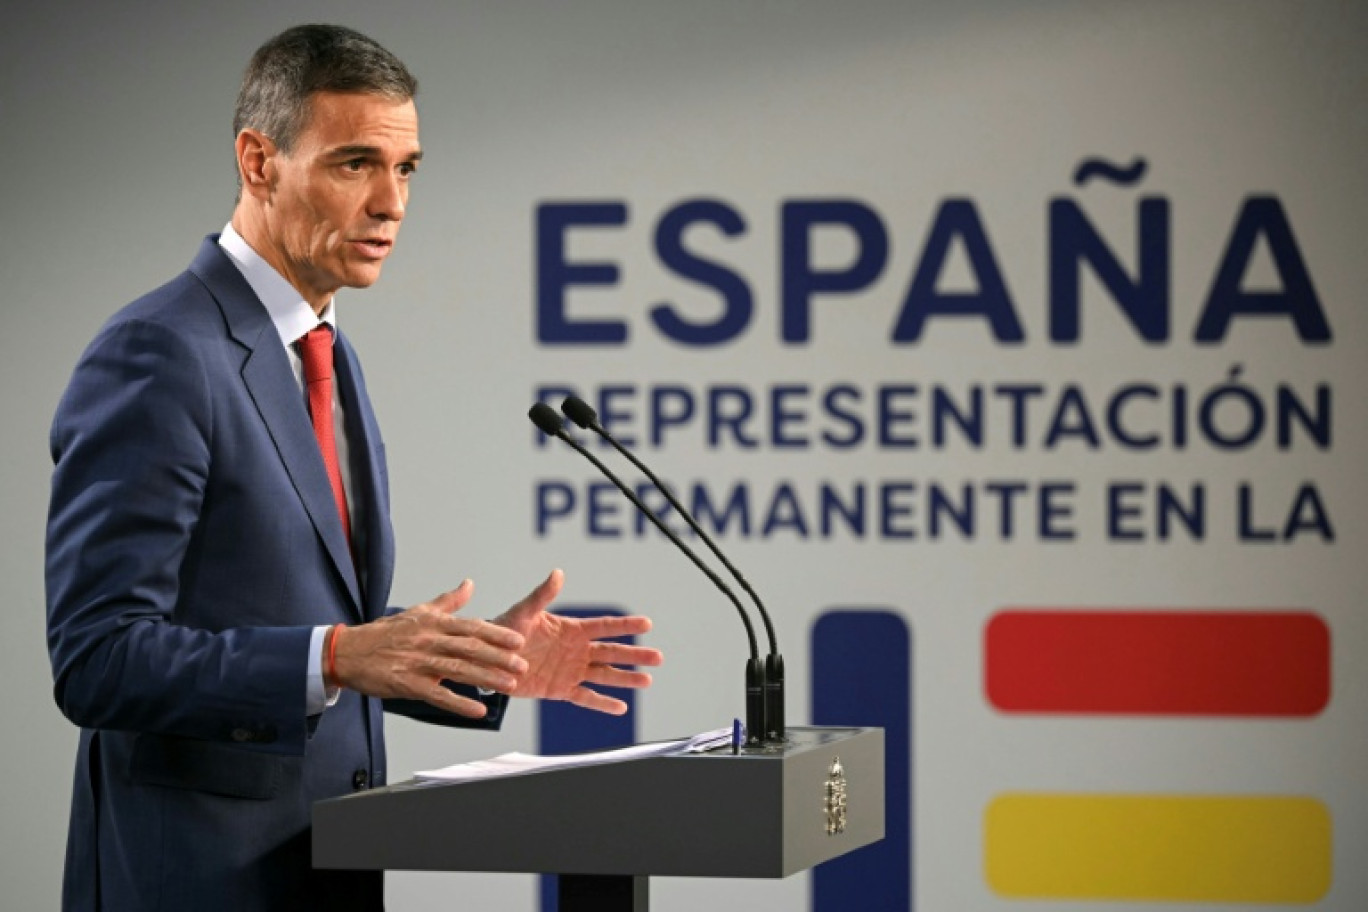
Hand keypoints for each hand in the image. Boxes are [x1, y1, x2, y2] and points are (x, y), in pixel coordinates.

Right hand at [330, 580, 528, 717]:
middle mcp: (429, 640)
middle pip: (470, 648)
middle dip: (499, 657)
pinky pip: (438, 695)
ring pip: (458, 670)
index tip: (518, 641)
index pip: (471, 627)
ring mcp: (418, 663)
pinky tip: (478, 710)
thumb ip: (448, 601)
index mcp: (433, 623)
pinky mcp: (407, 684)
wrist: (348, 652)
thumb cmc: (386, 632)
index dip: (496, 635)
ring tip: (509, 686)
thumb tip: (469, 584)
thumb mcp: (418, 611)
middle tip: (522, 666)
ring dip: (486, 679)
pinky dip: (459, 703)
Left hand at [494, 569, 663, 714]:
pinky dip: (602, 703)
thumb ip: (542, 595)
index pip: (604, 626)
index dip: (626, 625)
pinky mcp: (560, 690)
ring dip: (626, 678)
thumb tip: (558, 573)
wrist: (488, 659)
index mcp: (571, 630)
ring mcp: (570, 671)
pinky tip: (620, 707)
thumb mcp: (524, 612)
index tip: (647, 623)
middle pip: (612, 652)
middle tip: (658, 657)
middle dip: (635, 655)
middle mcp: (576, 650)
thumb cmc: (505, 630)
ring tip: (647, 681)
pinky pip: (585, 697)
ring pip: (605, 675)